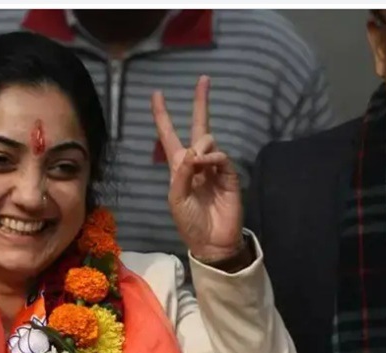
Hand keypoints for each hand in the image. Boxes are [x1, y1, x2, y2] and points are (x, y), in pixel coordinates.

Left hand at [151, 76, 247, 264]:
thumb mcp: (176, 199)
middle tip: (204, 79)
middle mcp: (197, 162)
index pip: (169, 135)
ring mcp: (214, 166)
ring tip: (198, 164)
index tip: (157, 94)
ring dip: (201, 146)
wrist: (212, 241)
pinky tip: (207, 164)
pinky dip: (212, 157)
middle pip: (198, 126)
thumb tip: (193, 152)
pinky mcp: (229, 174)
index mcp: (178, 167)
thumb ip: (181, 174)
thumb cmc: (189, 222)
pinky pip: (221, 156)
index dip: (162, 116)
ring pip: (208, 140)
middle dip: (200, 102)